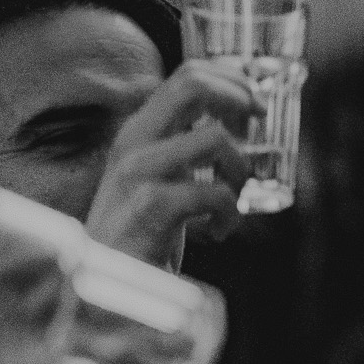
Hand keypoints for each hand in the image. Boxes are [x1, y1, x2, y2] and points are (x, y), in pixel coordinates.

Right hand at [81, 62, 255, 265]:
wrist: (104, 287)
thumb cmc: (142, 234)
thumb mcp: (162, 180)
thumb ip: (187, 151)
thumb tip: (242, 126)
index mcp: (140, 132)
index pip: (187, 76)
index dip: (232, 80)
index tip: (256, 105)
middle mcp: (134, 143)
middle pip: (193, 85)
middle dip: (239, 98)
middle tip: (258, 125)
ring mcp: (139, 172)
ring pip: (214, 138)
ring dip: (240, 168)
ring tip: (234, 198)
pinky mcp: (150, 207)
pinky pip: (214, 193)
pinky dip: (228, 214)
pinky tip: (217, 232)